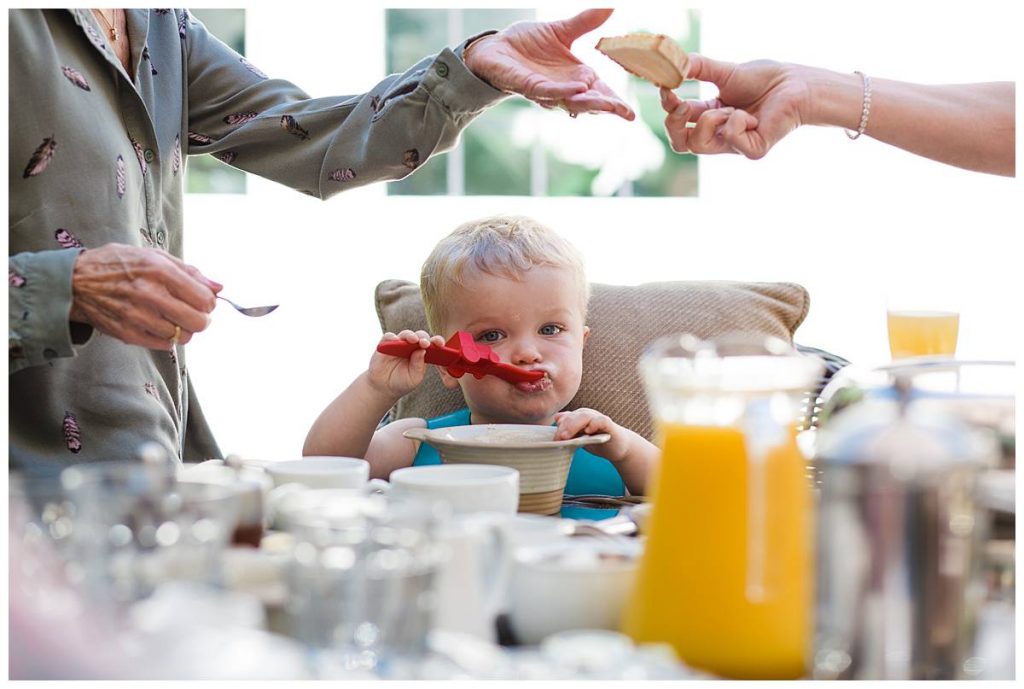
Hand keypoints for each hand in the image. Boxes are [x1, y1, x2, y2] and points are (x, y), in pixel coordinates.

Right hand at [69, 243, 220, 349]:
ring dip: (183, 329)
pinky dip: (167, 338)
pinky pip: (163, 345)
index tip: (201, 300)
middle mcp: (150, 294)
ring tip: (172, 318)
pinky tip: (158, 325)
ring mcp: (137, 316)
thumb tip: (219, 288)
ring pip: (182, 336)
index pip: (204, 299)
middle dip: (201, 319)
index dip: (209, 302)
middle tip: (192, 313)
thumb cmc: (119, 265)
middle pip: (198, 322)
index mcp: (159, 270)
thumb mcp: (154, 256)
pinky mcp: (127, 333)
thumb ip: (190, 272)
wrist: (75, 281)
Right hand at [368, 330, 446, 397]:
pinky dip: (391, 337)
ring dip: (410, 335)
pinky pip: (388, 337)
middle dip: (423, 337)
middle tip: (425, 343)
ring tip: (413, 340)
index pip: (431, 344)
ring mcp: (398, 344)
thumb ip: (419, 365)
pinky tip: (395, 340)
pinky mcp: (385, 344)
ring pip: (405, 334)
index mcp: (422, 353)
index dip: (437, 341)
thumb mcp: (414, 377)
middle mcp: (411, 346)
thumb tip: (422, 350)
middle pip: (419, 336)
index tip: (440, 344)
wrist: (383, 388)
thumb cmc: (402, 382)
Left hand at [464, 9, 634, 120]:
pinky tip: (578, 88)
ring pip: (571, 101)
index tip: (631, 114)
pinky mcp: (529, 87)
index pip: (601, 92)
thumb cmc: (527, 43)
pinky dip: (563, 91)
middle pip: (590, 102)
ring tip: (608, 105)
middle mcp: (565, 87)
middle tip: (626, 113)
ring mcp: (547, 90)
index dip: (616, 103)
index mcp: (577, 76)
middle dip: (607, 107)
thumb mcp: (560, 31)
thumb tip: (610, 7)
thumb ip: (584, 23)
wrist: (496, 47)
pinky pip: (547, 91)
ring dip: (590, 104)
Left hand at [554, 407, 630, 462]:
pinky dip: (594, 424)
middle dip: (564, 427)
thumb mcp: (580, 437)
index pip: (565, 418)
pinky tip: (588, 430)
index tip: (553, 441)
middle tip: (558, 438)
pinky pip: (601, 421)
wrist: (617, 447)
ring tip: (566, 436)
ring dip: (574, 425)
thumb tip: (556, 419)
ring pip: (584, 416)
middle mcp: (587, 415)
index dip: (558, 428)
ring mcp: (597, 418)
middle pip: (573, 416)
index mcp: (578, 417)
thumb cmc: (597, 441)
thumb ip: (569, 430)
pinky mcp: (609, 424)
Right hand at [660, 55, 809, 158]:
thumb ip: (698, 68)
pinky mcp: (751, 151)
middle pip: (680, 144)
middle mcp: (719, 135)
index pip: (678, 122)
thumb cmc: (764, 79)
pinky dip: (738, 120)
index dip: (668, 108)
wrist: (796, 84)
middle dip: (674, 124)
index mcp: (710, 117)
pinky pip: (729, 137)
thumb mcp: (724, 71)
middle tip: (679, 106)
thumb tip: (673, 64)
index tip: (667, 89)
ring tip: (732, 108)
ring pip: (699, 144)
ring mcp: (734, 146)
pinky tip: (753, 117)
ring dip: (710, 119)